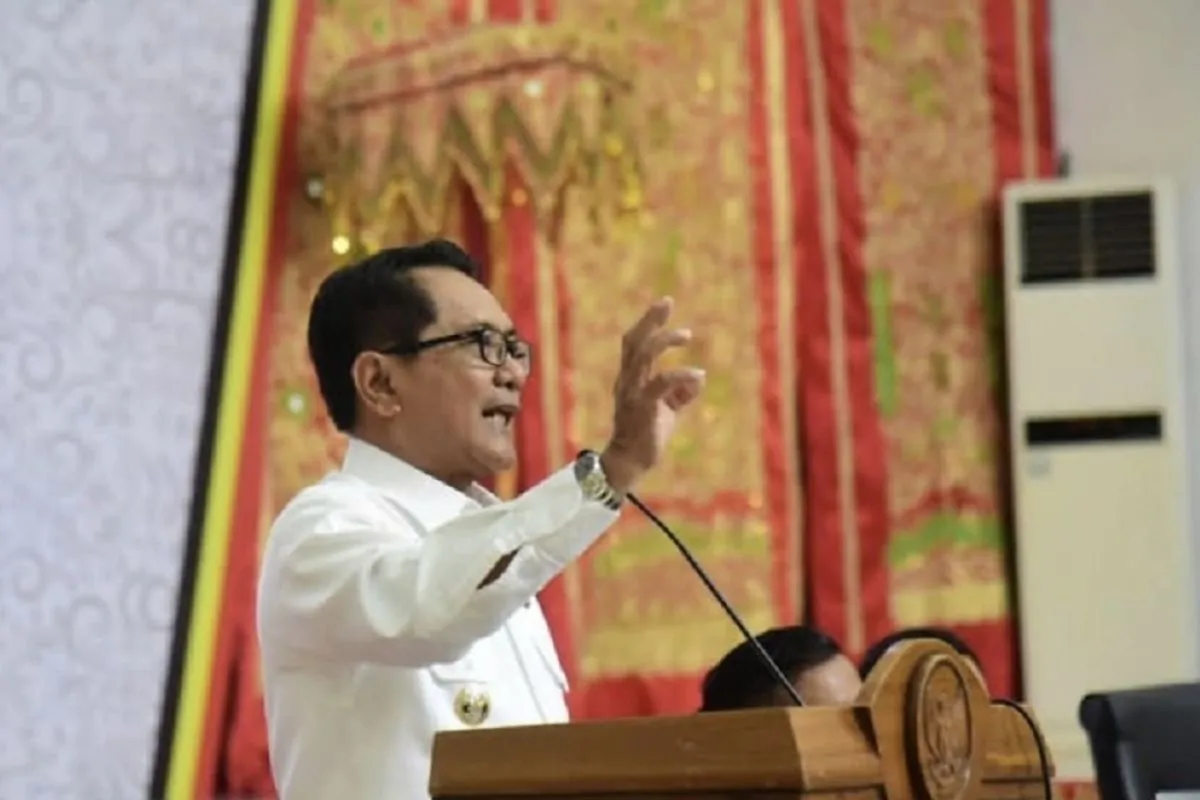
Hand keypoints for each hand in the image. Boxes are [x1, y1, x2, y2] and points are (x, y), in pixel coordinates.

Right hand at [601, 297, 704, 493]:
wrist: (631, 464)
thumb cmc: (647, 435)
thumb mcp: (667, 410)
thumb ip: (680, 393)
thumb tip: (698, 379)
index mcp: (630, 378)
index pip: (634, 343)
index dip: (647, 322)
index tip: (664, 304)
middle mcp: (627, 381)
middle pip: (634, 341)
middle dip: (650, 320)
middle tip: (666, 302)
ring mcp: (632, 394)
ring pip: (642, 356)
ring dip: (664, 340)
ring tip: (687, 334)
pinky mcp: (642, 408)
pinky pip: (660, 384)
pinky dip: (680, 376)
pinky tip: (698, 375)